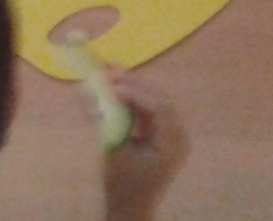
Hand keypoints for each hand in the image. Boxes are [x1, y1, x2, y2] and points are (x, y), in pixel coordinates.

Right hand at [102, 73, 187, 220]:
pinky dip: (133, 99)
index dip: (135, 93)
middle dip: (132, 83)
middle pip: (157, 99)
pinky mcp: (161, 134)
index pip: (158, 109)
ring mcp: (171, 134)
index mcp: (172, 143)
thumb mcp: (114, 151)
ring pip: (153, 101)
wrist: (130, 210)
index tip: (112, 85)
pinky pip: (149, 110)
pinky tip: (115, 85)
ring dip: (132, 86)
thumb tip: (94, 89)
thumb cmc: (122, 185)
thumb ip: (109, 119)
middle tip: (108, 67)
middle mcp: (178, 134)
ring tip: (108, 69)